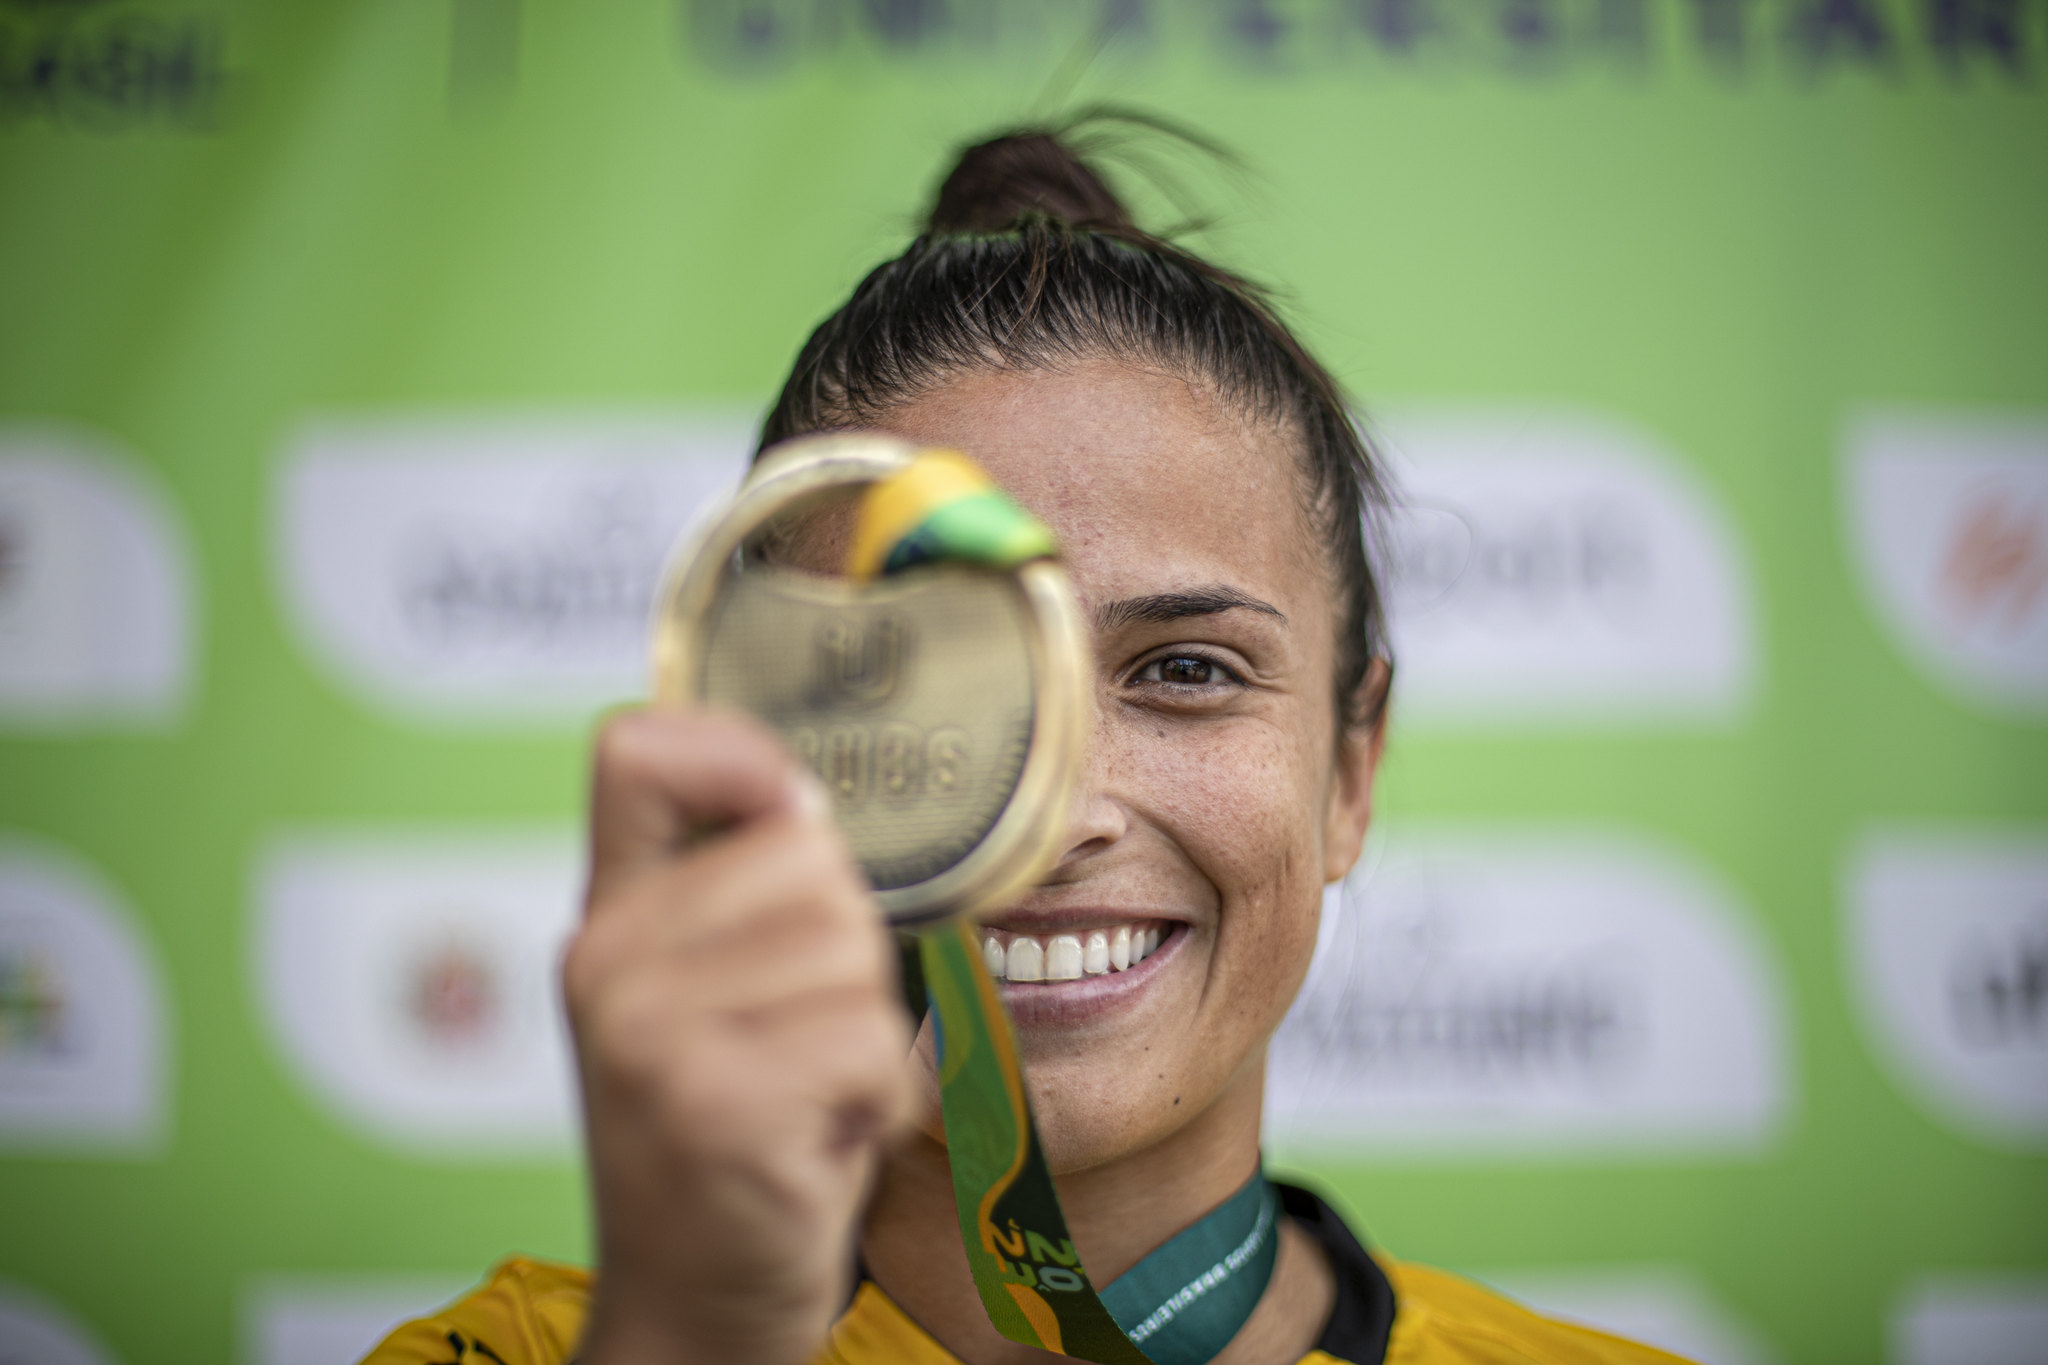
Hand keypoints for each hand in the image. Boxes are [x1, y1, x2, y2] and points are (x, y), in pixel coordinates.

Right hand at [566, 708, 911, 1364]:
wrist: (692, 1309)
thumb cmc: (729, 1142)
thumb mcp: (699, 1002)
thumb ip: (732, 897)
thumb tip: (805, 800)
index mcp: (606, 922)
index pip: (637, 749)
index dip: (737, 755)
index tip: (787, 815)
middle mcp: (608, 965)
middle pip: (811, 856)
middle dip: (848, 954)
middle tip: (798, 1043)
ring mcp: (650, 1035)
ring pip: (853, 946)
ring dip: (866, 1033)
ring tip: (807, 1092)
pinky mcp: (715, 1104)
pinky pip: (869, 1039)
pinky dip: (878, 1098)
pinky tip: (821, 1138)